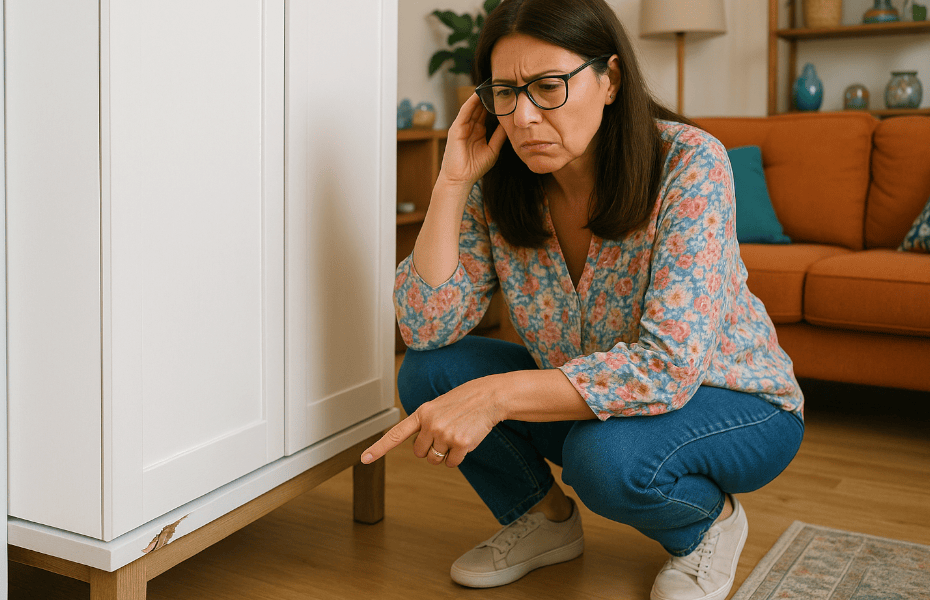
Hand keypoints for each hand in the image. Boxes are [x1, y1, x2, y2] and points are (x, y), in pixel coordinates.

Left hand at [360, 376, 503, 467]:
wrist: (488, 397)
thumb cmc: (463, 402)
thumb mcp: (438, 407)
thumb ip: (425, 424)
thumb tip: (421, 451)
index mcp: (422, 413)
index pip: (396, 434)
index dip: (379, 448)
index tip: (364, 459)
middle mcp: (430, 424)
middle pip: (420, 453)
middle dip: (431, 448)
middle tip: (445, 433)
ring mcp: (445, 434)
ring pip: (436, 460)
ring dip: (445, 453)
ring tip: (457, 433)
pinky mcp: (460, 444)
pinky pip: (451, 463)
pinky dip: (457, 457)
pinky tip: (465, 440)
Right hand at [437, 93, 507, 190]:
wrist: (460, 179)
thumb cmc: (475, 168)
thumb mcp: (493, 149)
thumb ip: (499, 136)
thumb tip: (509, 123)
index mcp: (479, 132)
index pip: (487, 114)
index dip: (495, 105)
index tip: (505, 95)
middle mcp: (470, 127)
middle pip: (480, 108)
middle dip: (488, 97)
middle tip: (498, 85)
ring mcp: (462, 127)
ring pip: (472, 108)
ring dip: (480, 97)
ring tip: (489, 85)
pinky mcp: (456, 128)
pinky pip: (464, 112)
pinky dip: (471, 103)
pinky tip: (477, 94)